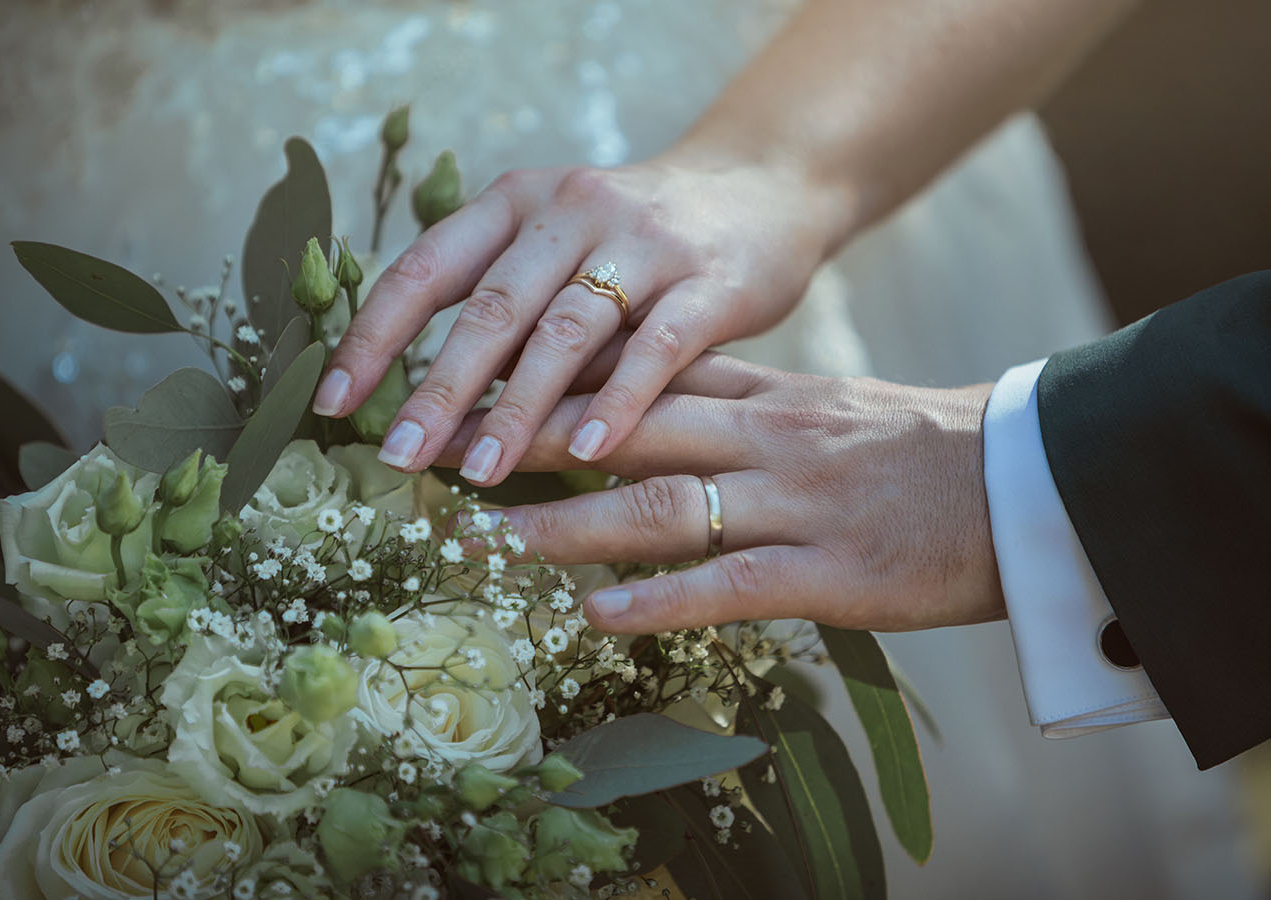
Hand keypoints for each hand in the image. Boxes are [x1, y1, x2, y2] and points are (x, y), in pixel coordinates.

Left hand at [314, 154, 845, 486]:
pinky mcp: (707, 281)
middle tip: (397, 459)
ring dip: (519, 410)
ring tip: (480, 474)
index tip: (334, 405)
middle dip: (439, 390)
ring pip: (566, 333)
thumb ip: (502, 306)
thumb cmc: (635, 239)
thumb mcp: (557, 242)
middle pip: (492, 308)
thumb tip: (423, 405)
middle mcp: (570, 212)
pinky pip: (657, 347)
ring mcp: (642, 244)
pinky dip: (621, 402)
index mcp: (516, 202)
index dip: (375, 338)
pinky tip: (591, 453)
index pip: (427, 269)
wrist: (759, 188)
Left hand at [437, 354, 1004, 633]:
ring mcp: (798, 503)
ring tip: (490, 540)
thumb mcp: (830, 406)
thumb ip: (748, 402)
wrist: (1033, 484)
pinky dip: (656, 601)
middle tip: (450, 452)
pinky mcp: (831, 572)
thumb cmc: (928, 454)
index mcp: (771, 396)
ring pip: (663, 507)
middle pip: (633, 432)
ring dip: (568, 525)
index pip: (647, 378)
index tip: (486, 391)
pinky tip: (593, 615)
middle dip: (534, 441)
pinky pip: (728, 585)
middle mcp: (771, 438)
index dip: (559, 387)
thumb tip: (662, 399)